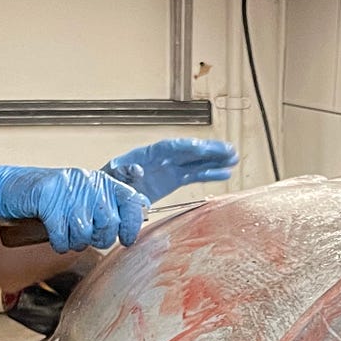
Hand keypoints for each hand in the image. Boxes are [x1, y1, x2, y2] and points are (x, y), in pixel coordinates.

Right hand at [0, 165, 148, 252]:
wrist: (6, 189)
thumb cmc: (43, 198)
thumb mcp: (79, 199)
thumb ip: (105, 209)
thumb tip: (133, 223)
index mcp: (99, 181)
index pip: (131, 201)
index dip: (132, 224)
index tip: (127, 238)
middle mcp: (87, 182)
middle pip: (109, 223)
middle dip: (98, 238)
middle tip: (82, 235)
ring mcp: (67, 190)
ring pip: (85, 232)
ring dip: (74, 241)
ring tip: (65, 233)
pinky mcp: (47, 199)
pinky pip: (62, 234)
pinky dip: (58, 242)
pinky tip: (54, 236)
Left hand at [103, 137, 237, 203]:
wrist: (107, 194)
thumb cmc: (108, 183)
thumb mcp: (112, 175)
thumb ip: (125, 171)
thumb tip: (139, 170)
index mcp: (146, 154)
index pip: (170, 147)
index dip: (187, 147)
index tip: (202, 148)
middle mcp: (161, 158)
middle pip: (189, 151)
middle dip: (208, 150)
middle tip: (228, 150)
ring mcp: (169, 168)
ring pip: (196, 161)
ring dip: (215, 159)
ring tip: (234, 158)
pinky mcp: (173, 180)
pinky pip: (194, 175)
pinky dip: (209, 174)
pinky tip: (224, 173)